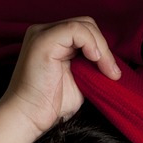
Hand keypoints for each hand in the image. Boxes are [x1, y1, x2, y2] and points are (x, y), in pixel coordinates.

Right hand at [4, 18, 121, 133]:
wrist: (29, 117)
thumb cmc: (51, 104)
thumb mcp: (79, 81)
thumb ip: (91, 67)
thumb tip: (112, 64)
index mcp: (53, 41)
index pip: (85, 32)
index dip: (103, 49)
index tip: (113, 74)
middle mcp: (45, 32)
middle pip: (86, 25)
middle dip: (104, 48)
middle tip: (113, 73)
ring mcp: (43, 34)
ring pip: (84, 26)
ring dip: (102, 48)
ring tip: (107, 71)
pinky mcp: (43, 40)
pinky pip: (76, 30)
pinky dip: (91, 43)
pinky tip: (95, 60)